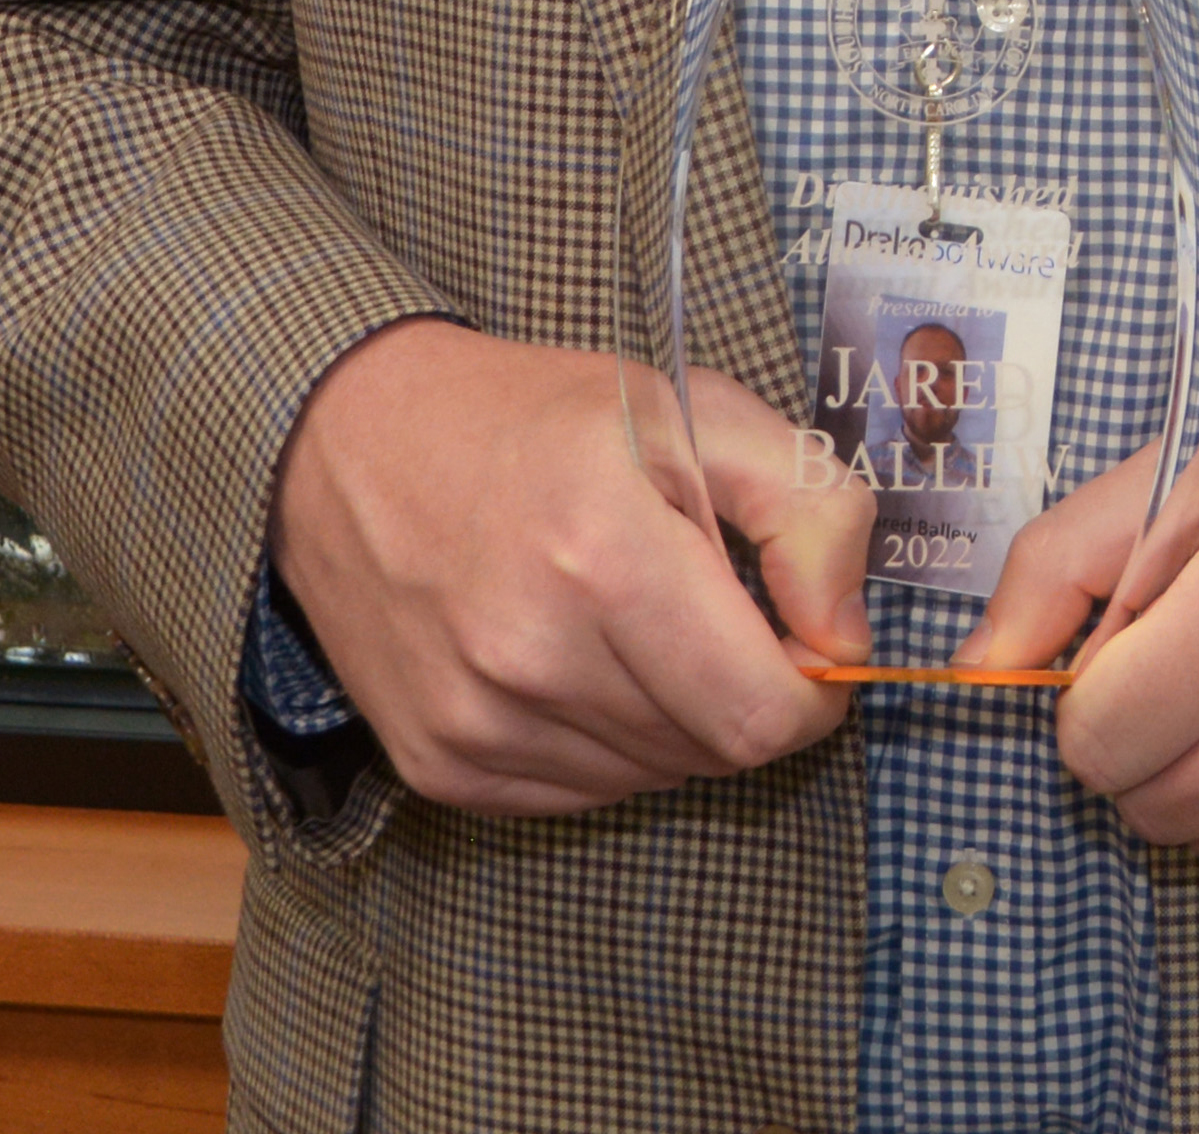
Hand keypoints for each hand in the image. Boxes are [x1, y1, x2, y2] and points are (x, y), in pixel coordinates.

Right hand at [267, 320, 872, 815]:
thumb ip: (806, 506)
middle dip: (741, 690)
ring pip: (649, 776)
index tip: (807, 645)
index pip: (760, 714)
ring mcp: (475, 720)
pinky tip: (573, 653)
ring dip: (671, 715)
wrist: (353, 438)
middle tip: (712, 610)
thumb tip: (845, 634)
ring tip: (630, 617)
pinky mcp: (438, 764)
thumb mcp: (692, 407)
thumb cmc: (537, 416)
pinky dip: (602, 737)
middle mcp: (531, 652)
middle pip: (711, 751)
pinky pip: (577, 791)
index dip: (812, 693)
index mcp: (603, 551)